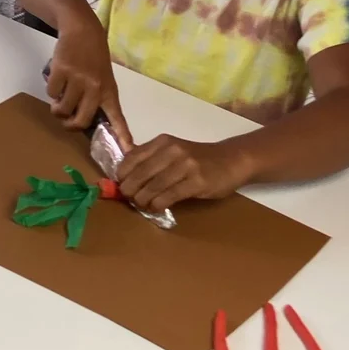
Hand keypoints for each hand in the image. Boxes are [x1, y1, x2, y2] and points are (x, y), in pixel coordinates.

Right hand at [45, 14, 130, 143]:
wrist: (82, 30)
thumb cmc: (93, 55)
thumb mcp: (103, 76)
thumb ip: (97, 96)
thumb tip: (82, 119)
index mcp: (109, 90)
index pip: (117, 117)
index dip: (122, 136)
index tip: (128, 152)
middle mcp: (95, 87)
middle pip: (81, 119)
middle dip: (70, 124)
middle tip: (66, 120)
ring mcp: (77, 79)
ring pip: (63, 108)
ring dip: (57, 108)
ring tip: (58, 100)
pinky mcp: (61, 71)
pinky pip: (52, 93)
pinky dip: (51, 91)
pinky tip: (56, 82)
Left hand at [117, 134, 252, 214]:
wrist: (230, 160)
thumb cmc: (198, 158)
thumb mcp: (173, 150)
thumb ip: (152, 157)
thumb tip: (125, 171)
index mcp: (163, 142)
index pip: (133, 157)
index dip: (122, 173)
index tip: (118, 184)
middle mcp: (172, 151)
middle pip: (140, 173)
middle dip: (129, 188)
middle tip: (127, 198)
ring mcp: (185, 166)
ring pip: (153, 186)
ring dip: (142, 199)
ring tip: (141, 204)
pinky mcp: (196, 182)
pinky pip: (169, 196)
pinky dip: (158, 204)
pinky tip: (156, 208)